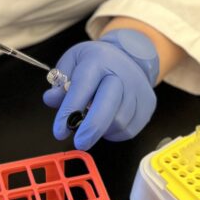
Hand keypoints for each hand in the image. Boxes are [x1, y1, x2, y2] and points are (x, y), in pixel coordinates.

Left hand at [42, 28, 158, 149]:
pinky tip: (107, 123)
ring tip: (92, 123)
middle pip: (108, 105)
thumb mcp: (73, 62)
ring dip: (102, 130)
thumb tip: (52, 100)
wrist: (130, 56)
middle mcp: (121, 74)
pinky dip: (114, 132)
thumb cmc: (97, 61)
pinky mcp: (148, 105)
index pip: (82, 87)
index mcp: (98, 60)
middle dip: (91, 128)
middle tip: (79, 143)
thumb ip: (60, 81)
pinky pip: (130, 129)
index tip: (59, 131)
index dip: (70, 110)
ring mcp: (138, 90)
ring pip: (119, 121)